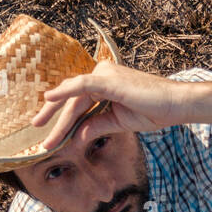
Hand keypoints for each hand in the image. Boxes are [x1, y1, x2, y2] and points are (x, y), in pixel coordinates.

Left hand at [32, 62, 186, 148]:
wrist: (175, 105)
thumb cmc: (152, 111)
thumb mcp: (118, 122)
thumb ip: (97, 125)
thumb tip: (78, 136)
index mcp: (104, 84)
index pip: (77, 101)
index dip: (61, 116)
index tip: (49, 132)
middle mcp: (101, 75)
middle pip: (71, 98)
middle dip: (53, 116)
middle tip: (37, 131)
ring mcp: (104, 75)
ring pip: (74, 97)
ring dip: (57, 116)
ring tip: (43, 133)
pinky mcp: (109, 80)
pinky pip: (81, 85)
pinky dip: (64, 91)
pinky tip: (49, 98)